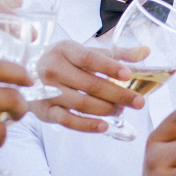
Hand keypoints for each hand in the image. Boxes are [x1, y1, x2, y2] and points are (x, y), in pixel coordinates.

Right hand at [28, 40, 147, 133]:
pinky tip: (104, 126)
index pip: (89, 58)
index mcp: (65, 49)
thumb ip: (117, 54)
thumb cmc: (66, 62)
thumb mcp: (87, 52)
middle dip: (117, 94)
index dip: (110, 67)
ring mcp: (47, 91)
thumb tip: (145, 52)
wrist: (29, 76)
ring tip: (122, 111)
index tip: (129, 75)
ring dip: (105, 109)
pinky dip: (86, 125)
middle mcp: (53, 68)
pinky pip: (67, 120)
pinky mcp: (45, 110)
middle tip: (138, 102)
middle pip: (89, 84)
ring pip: (81, 103)